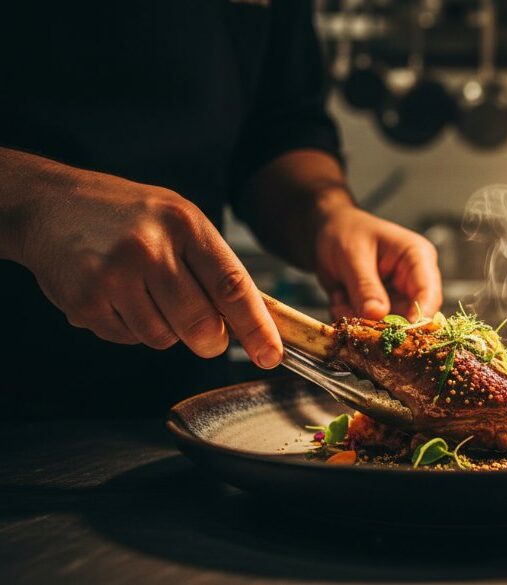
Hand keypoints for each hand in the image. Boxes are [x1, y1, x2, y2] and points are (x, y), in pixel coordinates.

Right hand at [20, 167, 282, 367]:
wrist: (51, 205)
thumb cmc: (126, 216)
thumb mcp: (178, 222)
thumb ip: (212, 267)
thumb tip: (247, 323)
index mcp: (185, 224)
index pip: (233, 286)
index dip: (257, 327)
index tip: (271, 355)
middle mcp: (151, 247)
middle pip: (201, 324)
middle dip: (209, 340)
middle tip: (204, 332)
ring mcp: (115, 274)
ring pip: (164, 338)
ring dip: (164, 329)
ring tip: (144, 293)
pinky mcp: (85, 300)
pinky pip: (129, 339)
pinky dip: (130, 328)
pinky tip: (117, 297)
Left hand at [314, 206, 441, 320]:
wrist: (328, 231)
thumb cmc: (346, 231)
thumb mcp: (353, 255)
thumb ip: (365, 286)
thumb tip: (377, 314)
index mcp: (417, 258)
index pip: (429, 293)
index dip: (418, 317)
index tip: (397, 333)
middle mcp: (413, 280)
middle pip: (413, 316)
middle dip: (382, 324)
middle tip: (356, 319)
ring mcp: (399, 297)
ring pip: (389, 326)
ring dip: (361, 321)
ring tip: (340, 300)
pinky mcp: (383, 309)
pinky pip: (371, 326)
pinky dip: (352, 318)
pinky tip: (339, 299)